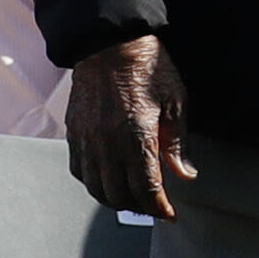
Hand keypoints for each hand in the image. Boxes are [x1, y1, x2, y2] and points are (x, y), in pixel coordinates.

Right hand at [66, 34, 196, 219]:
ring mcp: (86, 140)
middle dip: (140, 206)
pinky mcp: (74, 133)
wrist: (110, 43)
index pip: (146, 188)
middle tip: (155, 205)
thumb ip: (177, 144)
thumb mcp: (176, 101)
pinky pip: (80, 171)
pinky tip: (109, 178)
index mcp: (136, 136)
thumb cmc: (148, 67)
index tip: (169, 214)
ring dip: (116, 199)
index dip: (159, 207)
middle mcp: (107, 143)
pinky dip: (95, 183)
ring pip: (96, 188)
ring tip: (134, 196)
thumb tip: (184, 175)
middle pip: (119, 195)